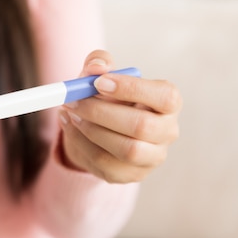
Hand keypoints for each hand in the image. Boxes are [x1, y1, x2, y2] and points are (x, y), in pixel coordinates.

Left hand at [59, 50, 181, 182]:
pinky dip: (81, 143)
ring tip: (70, 113)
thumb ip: (99, 63)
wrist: (99, 127)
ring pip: (126, 149)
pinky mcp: (131, 174)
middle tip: (73, 101)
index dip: (132, 89)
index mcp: (168, 102)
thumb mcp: (101, 74)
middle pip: (142, 126)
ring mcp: (152, 157)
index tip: (98, 82)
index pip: (165, 97)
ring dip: (91, 130)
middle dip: (102, 112)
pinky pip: (105, 164)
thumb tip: (95, 67)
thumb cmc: (107, 95)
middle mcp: (168, 131)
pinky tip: (69, 126)